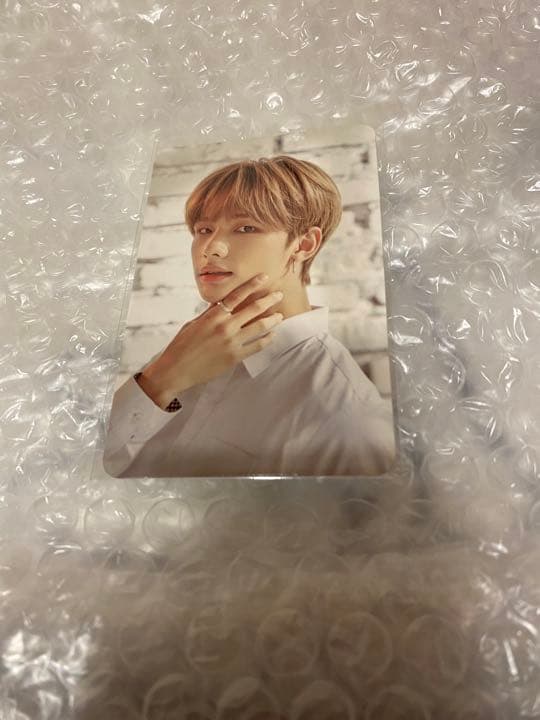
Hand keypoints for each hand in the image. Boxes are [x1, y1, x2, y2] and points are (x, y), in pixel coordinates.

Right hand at [139, 274, 283, 407]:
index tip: (264, 277)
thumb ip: (210, 313)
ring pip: (259, 326)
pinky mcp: (235, 357)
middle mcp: (224, 326)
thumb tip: (222, 303)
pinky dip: (267, 339)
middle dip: (269, 300)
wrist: (176, 370)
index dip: (252, 285)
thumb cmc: (181, 345)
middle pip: (253, 309)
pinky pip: (257, 346)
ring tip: (280, 316)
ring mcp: (231, 342)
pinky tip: (272, 335)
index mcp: (213, 315)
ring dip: (272, 319)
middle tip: (279, 295)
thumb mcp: (194, 323)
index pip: (237, 295)